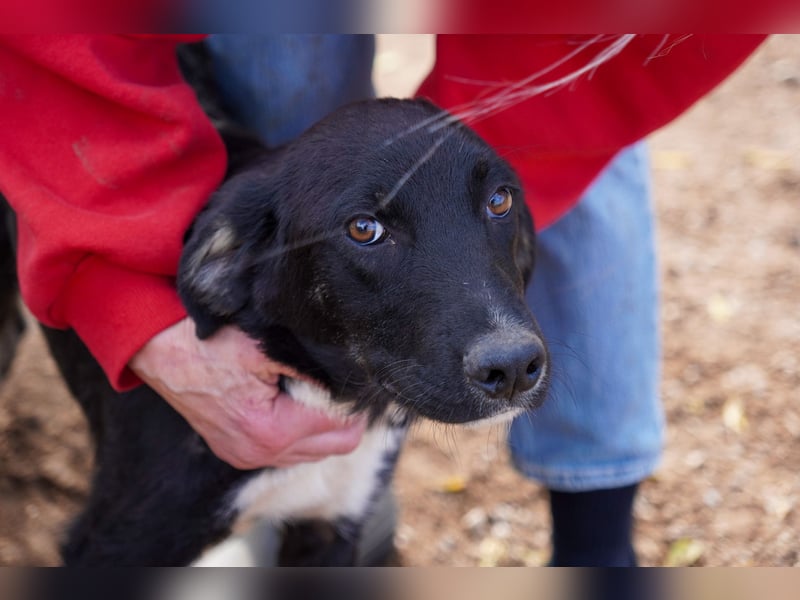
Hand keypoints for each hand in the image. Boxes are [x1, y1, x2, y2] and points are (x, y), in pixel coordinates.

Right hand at [129, 318, 366, 468]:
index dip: (356, 402)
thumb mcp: (268, 348)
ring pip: (313, 452)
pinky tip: (295, 403)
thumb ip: (314, 368)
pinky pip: (288, 452)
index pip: (343, 428)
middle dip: (345, 416)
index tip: (359, 378)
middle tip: (345, 383)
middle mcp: (260, 454)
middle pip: (335, 447)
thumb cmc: (213, 343)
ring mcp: (247, 458)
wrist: (162, 351)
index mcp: (272, 430)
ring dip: (323, 426)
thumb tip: (353, 377)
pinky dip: (300, 432)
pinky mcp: (238, 454)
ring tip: (319, 390)